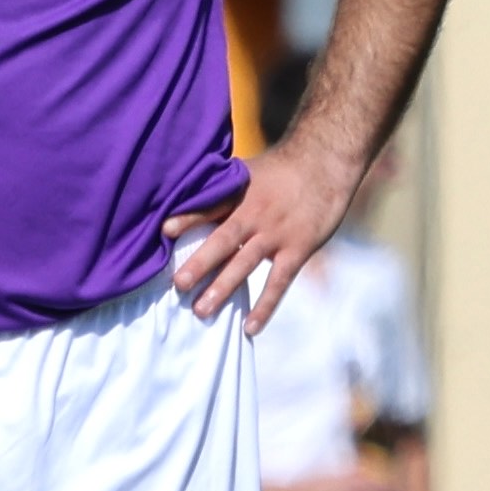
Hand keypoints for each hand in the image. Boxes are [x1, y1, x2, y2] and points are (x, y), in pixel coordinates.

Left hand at [170, 136, 350, 327]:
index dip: (188, 217)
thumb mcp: (248, 171)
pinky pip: (278, 282)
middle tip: (178, 285)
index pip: (210, 205)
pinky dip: (265, 306)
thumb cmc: (281, 170)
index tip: (164, 230)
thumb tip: (182, 199)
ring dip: (223, 287)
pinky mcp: (297, 249)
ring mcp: (276, 233)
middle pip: (224, 240)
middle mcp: (255, 213)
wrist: (325, 163)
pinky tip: (250, 327)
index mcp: (239, 192)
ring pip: (246, 263)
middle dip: (200, 263)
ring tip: (201, 311)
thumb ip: (220, 190)